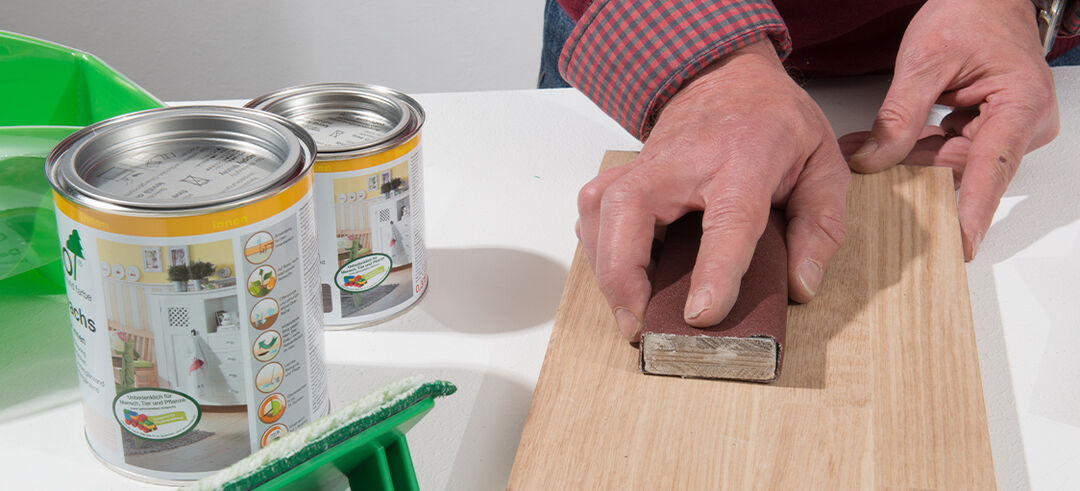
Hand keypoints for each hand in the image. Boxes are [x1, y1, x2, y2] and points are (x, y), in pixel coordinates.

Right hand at [576, 40, 849, 341]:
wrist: (728, 74)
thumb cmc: (775, 121)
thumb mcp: (823, 165)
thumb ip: (820, 228)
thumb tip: (801, 286)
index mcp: (744, 159)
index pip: (726, 220)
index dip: (713, 271)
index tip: (700, 314)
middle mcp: (684, 159)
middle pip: (631, 210)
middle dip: (622, 273)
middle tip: (637, 324)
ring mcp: (645, 163)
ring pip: (599, 210)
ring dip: (604, 267)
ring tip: (628, 312)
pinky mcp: (624, 172)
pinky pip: (592, 210)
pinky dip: (596, 248)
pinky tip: (616, 275)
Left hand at [843, 0, 1058, 259]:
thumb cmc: (970, 14)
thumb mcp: (925, 61)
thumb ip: (900, 115)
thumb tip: (874, 161)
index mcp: (1020, 106)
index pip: (992, 169)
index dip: (974, 211)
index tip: (962, 245)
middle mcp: (1022, 125)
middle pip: (961, 168)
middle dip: (911, 170)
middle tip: (864, 166)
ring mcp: (1007, 129)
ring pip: (950, 163)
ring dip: (907, 157)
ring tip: (863, 151)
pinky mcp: (989, 129)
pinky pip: (949, 149)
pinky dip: (916, 145)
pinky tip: (880, 145)